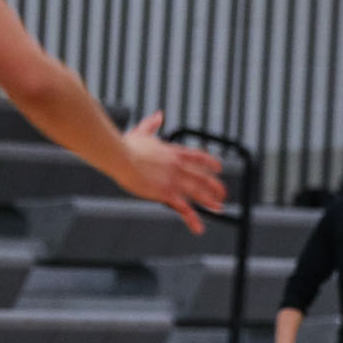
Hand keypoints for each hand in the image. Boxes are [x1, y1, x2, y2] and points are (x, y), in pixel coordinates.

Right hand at [116, 111, 226, 234]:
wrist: (120, 156)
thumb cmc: (126, 146)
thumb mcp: (142, 132)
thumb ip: (152, 124)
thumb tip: (159, 115)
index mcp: (173, 152)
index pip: (198, 157)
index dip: (211, 163)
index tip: (218, 168)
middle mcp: (178, 167)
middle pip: (203, 177)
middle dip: (215, 186)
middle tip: (222, 194)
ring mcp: (174, 180)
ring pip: (199, 193)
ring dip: (210, 201)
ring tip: (218, 208)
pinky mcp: (167, 193)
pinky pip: (184, 208)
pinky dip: (192, 218)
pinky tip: (198, 227)